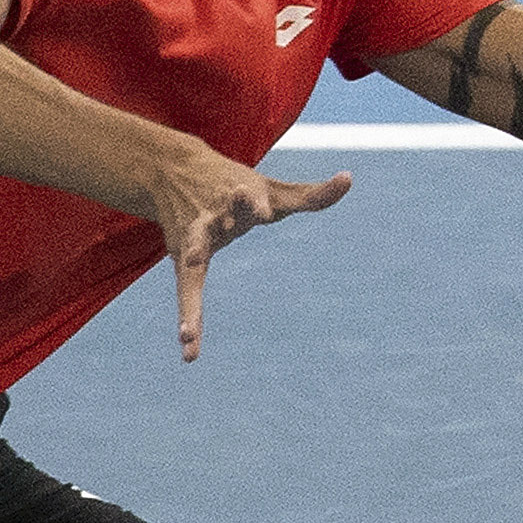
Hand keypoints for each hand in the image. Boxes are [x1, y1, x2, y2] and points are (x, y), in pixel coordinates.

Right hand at [145, 152, 352, 356]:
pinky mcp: (183, 257)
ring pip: (196, 251)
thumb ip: (312, 194)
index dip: (254, 204)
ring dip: (193, 269)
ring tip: (190, 300)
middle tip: (220, 235)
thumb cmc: (234, 184)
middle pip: (223, 218)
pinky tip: (189, 352)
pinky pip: (187, 291)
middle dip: (228, 219)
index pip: (253, 199)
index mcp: (242, 196)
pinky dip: (190, 319)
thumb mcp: (273, 189)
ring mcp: (197, 235)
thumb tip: (350, 177)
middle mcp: (217, 214)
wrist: (173, 170)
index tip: (261, 210)